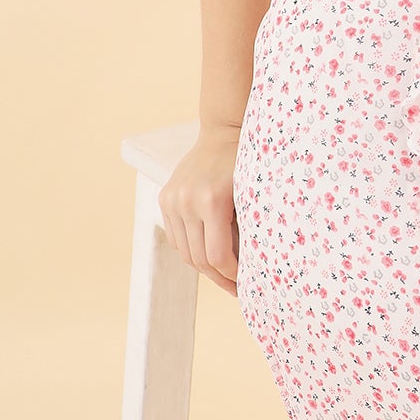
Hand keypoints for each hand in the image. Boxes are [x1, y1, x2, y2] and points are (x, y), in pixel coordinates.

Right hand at [159, 121, 242, 296]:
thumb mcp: (253, 195)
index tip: (246, 283)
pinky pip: (176, 236)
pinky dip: (190, 249)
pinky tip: (207, 253)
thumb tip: (255, 267)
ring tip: (223, 274)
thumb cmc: (247, 164)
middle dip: (219, 277)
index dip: (232, 275)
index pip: (218, 256)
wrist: (223, 132)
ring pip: (184, 251)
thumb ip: (248, 229)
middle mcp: (187, 201)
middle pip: (199, 258)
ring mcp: (172, 199)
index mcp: (212, 200)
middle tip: (236, 288)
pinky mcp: (165, 198)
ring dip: (203, 267)